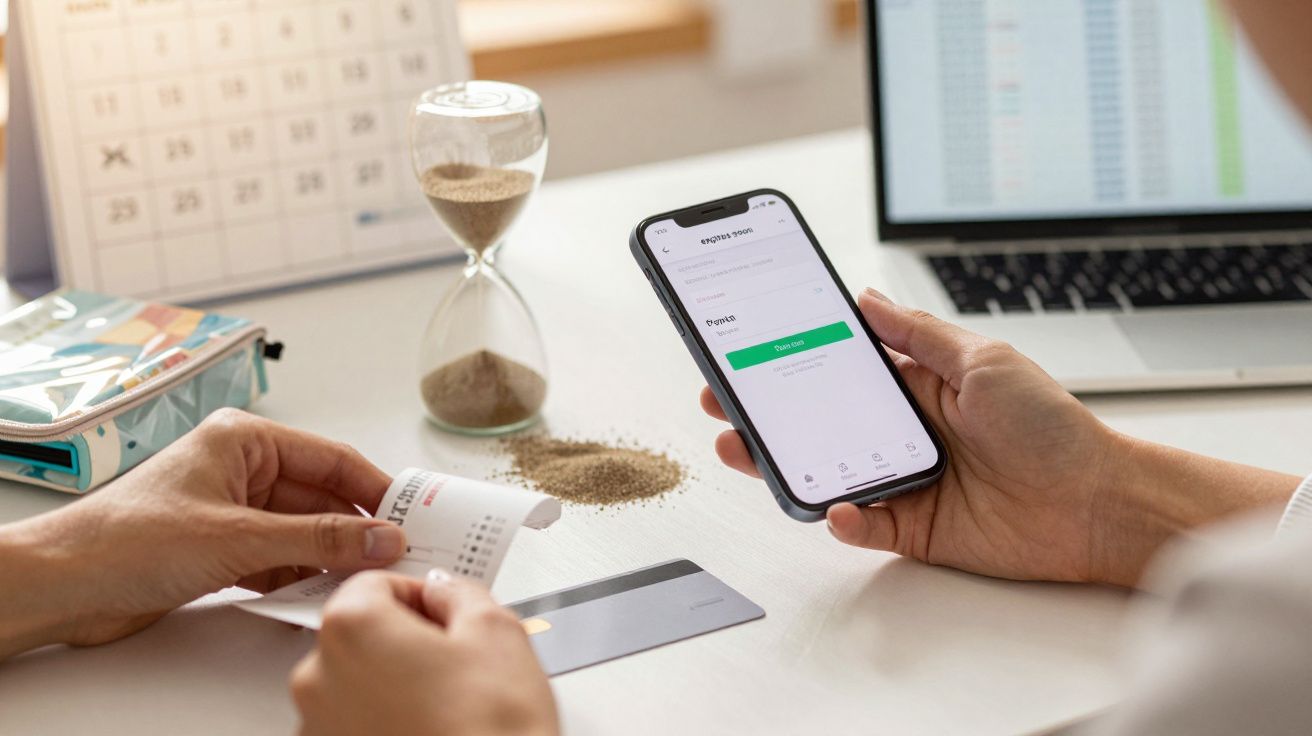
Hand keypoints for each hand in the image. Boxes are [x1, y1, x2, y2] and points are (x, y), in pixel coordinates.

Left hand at [0, 409, 405, 656]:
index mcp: (243, 439)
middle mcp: (240, 468)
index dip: (374, 488)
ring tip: (358, 578)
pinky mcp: (221, 546)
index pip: (331, 458)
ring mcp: (231, 508)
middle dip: (353, 529)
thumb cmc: (126, 539)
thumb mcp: (239, 538)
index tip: (411, 516)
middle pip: (320, 497)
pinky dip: (298, 573)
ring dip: (326, 555)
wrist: (62, 585)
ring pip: (302, 530)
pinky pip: (279, 555)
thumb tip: (383, 538)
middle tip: (393, 556)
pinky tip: (314, 591)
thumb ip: (319, 539)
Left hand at [291, 570, 557, 735]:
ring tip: (449, 704)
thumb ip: (460, 594)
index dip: (419, 595)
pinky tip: (430, 730)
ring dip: (395, 683)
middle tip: (456, 661)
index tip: (445, 613)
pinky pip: (356, 725)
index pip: (374, 584)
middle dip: (405, 640)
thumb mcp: (496, 630)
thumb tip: (446, 595)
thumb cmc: (491, 731)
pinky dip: (387, 722)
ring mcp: (319, 729)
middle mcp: (318, 679)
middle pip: (360, 634)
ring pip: (357, 683)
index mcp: (351, 629)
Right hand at [704, 289, 1299, 586]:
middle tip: (724, 404)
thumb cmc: (1053, 426)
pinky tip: (837, 506)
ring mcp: (905, 479)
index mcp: (917, 386)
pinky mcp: (915, 527)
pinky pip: (864, 524)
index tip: (748, 351)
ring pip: (827, 471)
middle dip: (767, 413)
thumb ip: (919, 334)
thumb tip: (866, 297)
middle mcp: (903, 431)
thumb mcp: (985, 360)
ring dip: (784, 463)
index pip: (839, 369)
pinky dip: (844, 518)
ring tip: (747, 451)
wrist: (1097, 504)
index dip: (791, 360)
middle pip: (819, 421)